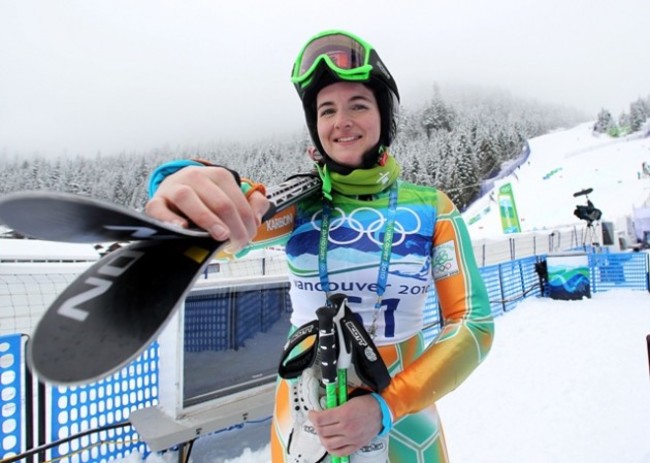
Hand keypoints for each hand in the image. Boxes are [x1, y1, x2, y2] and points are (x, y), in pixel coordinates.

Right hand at [144, 166, 269, 251]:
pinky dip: (169, 219)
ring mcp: (174, 187)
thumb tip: (258, 215)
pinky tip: (183, 229)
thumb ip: (253, 203)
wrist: (175, 192)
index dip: (247, 223)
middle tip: (237, 245)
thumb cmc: (207, 200)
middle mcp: (196, 177)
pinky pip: (158, 209)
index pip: (237, 201)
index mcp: (218, 175)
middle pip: (220, 202)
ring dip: (207, 219)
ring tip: (220, 235)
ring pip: (188, 198)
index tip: (248, 239)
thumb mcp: (231, 196)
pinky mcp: (155, 201)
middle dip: (233, 227)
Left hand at [308, 394, 382, 456]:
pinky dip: (331, 449)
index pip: (320, 419)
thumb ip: (335, 407)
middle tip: (317, 421)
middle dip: (316, 426)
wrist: (381, 411)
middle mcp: (347, 428)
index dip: (312, 416)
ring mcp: (351, 439)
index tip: (311, 414)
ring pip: (328, 443)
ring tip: (322, 432)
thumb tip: (322, 410)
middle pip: (322, 431)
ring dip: (322, 438)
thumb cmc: (366, 404)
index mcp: (344, 414)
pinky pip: (340, 452)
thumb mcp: (349, 400)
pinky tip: (329, 443)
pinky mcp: (356, 445)